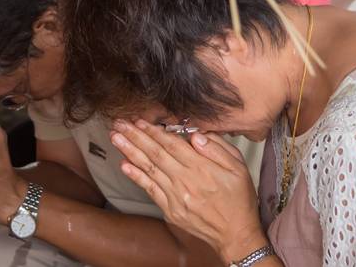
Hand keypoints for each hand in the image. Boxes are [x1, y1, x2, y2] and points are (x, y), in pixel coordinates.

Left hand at [112, 119, 266, 260]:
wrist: (236, 235)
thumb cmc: (239, 199)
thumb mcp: (239, 168)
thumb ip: (218, 149)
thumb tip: (195, 135)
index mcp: (202, 168)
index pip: (172, 144)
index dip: (154, 131)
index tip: (139, 120)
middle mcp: (186, 181)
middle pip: (155, 154)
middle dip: (135, 136)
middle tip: (119, 123)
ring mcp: (176, 197)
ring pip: (149, 169)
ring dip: (130, 152)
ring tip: (115, 138)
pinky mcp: (171, 211)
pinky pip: (150, 190)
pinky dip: (136, 177)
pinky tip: (124, 165)